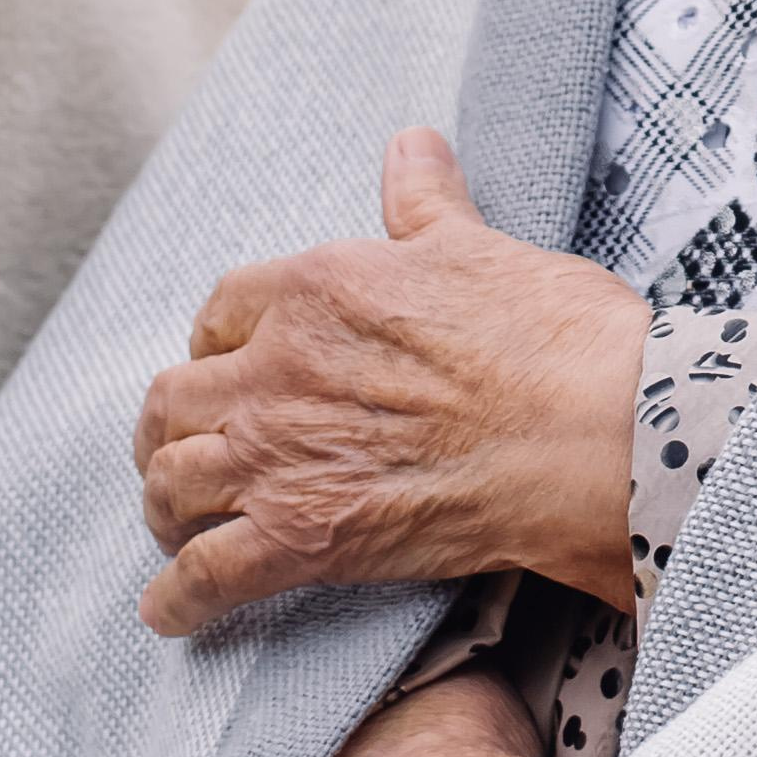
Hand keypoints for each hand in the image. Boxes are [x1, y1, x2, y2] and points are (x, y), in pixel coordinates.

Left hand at [135, 128, 649, 635]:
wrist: (590, 431)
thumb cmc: (548, 335)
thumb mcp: (476, 245)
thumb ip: (426, 200)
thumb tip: (411, 145)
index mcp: (317, 288)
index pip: (223, 309)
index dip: (217, 341)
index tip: (226, 361)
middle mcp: (278, 370)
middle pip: (173, 400)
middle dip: (170, 427)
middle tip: (184, 447)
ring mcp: (282, 457)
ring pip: (171, 484)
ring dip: (166, 506)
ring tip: (177, 524)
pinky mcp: (304, 538)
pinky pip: (206, 576)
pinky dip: (178, 600)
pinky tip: (170, 611)